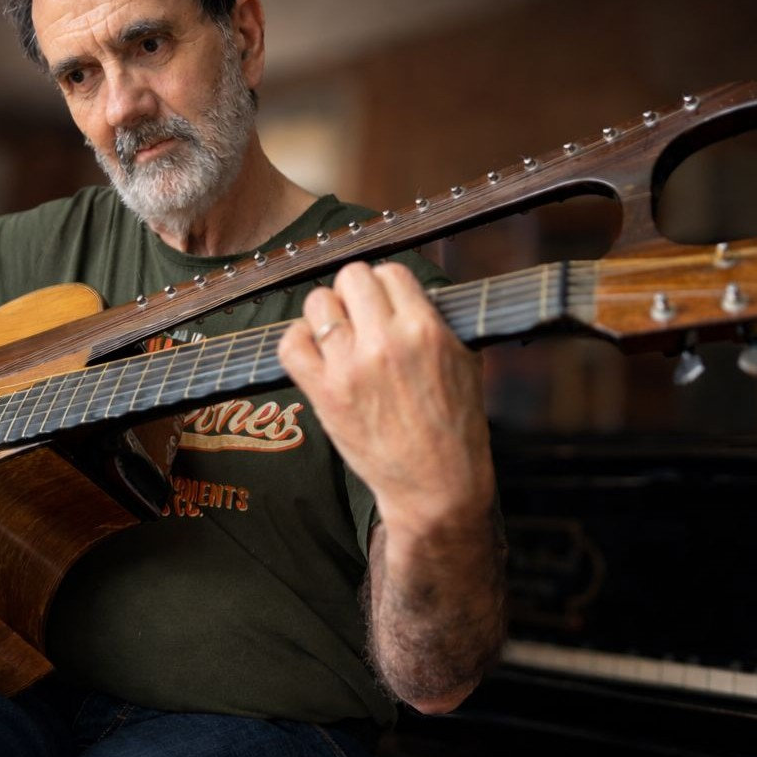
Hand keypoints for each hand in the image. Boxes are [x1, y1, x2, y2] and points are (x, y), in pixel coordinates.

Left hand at [278, 262, 494, 534]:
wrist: (436, 484)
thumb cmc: (455, 427)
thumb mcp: (465, 360)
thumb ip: (437, 320)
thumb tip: (408, 293)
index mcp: (425, 329)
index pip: (391, 272)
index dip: (387, 285)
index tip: (387, 302)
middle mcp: (385, 342)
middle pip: (352, 277)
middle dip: (356, 292)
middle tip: (362, 316)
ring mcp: (350, 368)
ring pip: (318, 302)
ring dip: (327, 313)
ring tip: (339, 334)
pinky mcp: (324, 393)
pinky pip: (291, 344)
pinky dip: (298, 340)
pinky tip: (315, 350)